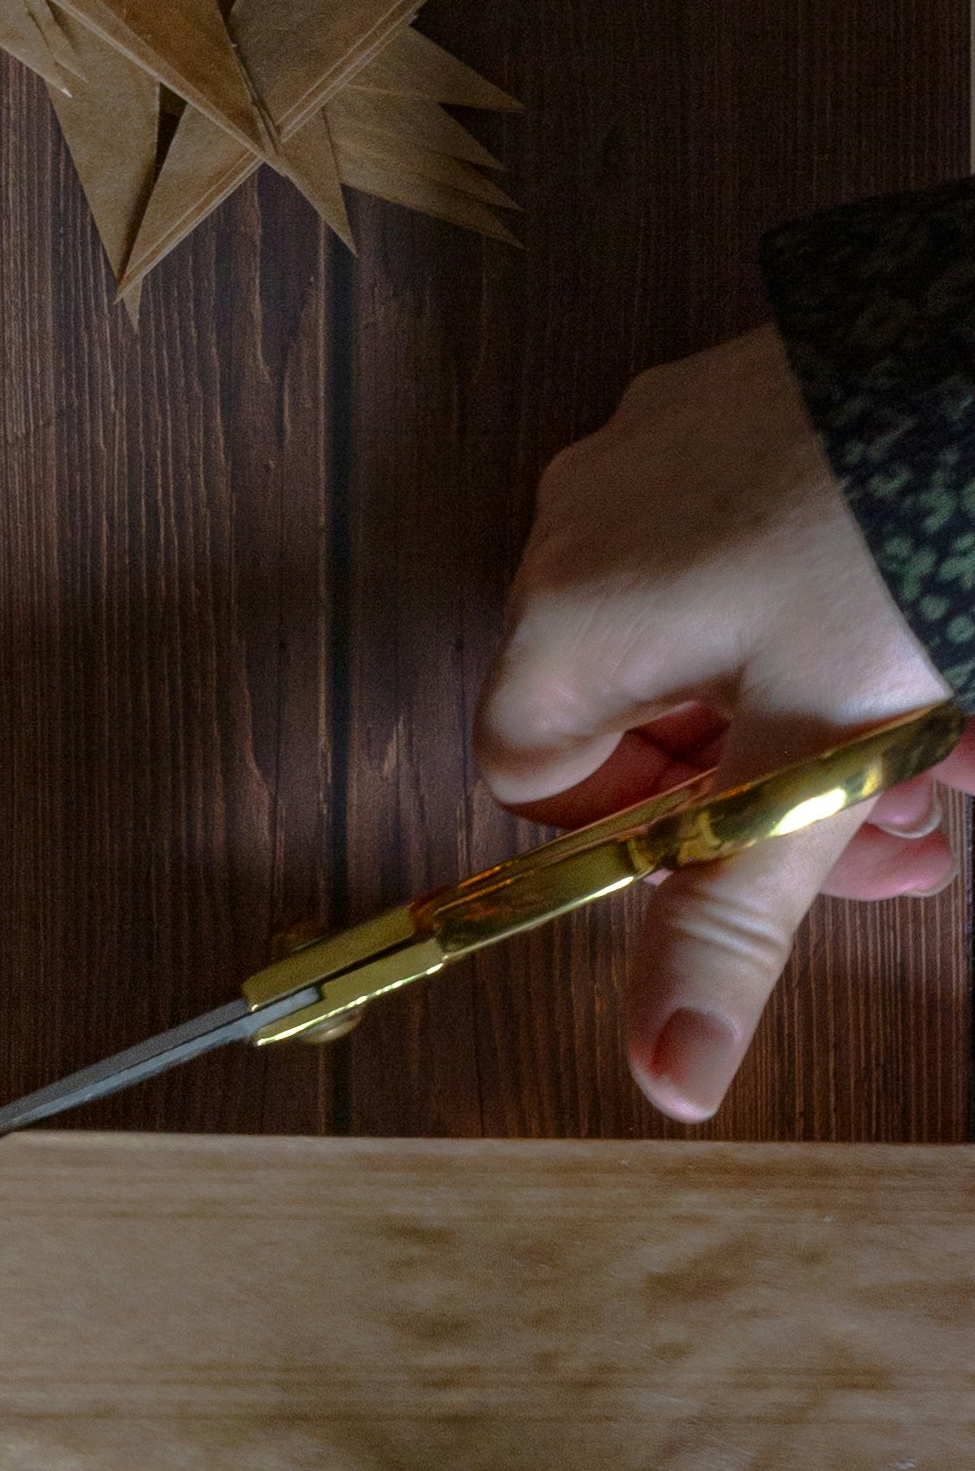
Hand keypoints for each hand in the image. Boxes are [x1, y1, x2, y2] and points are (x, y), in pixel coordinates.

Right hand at [475, 324, 967, 1125]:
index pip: (536, 778)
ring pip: (710, 631)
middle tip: (896, 812)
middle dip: (774, 786)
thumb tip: (664, 1077)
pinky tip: (922, 619)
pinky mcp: (740, 393)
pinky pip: (749, 542)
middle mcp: (580, 524)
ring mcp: (657, 446)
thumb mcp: (816, 757)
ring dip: (817, 704)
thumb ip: (731, 919)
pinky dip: (825, 603)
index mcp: (565, 621)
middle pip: (638, 712)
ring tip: (947, 727)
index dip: (648, 833)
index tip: (758, 837)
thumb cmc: (895, 533)